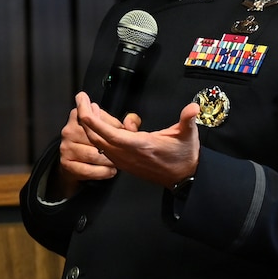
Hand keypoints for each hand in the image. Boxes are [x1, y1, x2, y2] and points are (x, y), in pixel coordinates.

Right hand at [55, 98, 120, 196]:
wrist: (77, 162)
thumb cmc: (96, 141)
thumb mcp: (109, 127)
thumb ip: (125, 123)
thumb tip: (130, 122)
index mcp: (78, 115)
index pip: (100, 119)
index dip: (114, 129)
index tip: (121, 135)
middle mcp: (69, 130)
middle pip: (96, 138)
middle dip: (111, 147)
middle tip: (120, 153)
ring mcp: (66, 147)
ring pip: (93, 155)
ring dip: (108, 161)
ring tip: (115, 162)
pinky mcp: (66, 163)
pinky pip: (87, 170)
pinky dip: (102, 172)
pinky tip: (110, 171)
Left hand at [74, 92, 201, 188]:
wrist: (183, 177)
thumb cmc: (183, 156)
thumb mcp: (188, 135)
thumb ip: (188, 119)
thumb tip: (193, 108)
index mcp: (140, 145)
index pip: (108, 133)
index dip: (92, 119)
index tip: (84, 103)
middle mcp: (128, 154)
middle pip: (96, 137)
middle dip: (86, 118)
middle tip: (83, 100)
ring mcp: (124, 160)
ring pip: (98, 144)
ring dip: (91, 126)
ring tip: (91, 109)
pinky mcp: (124, 163)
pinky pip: (105, 149)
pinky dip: (98, 136)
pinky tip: (103, 125)